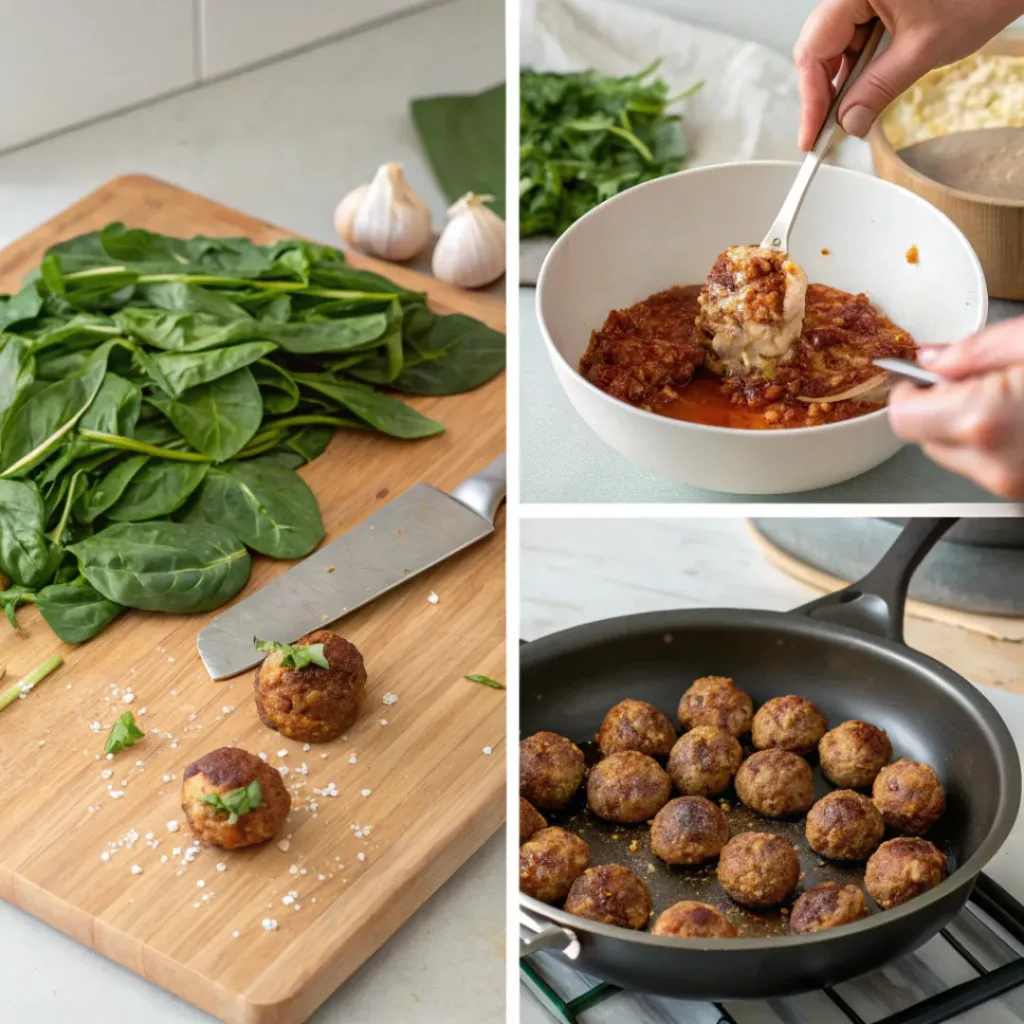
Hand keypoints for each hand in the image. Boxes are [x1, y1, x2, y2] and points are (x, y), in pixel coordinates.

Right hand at [794, 0, 1023, 149]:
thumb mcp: (922, 50)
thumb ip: (877, 90)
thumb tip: (847, 123)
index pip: (814, 49)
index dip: (811, 99)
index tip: (811, 136)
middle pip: (819, 46)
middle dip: (824, 92)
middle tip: (826, 133)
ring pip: (835, 45)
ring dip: (843, 81)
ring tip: (851, 112)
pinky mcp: (877, 0)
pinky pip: (854, 37)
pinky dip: (858, 66)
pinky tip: (864, 88)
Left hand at [887, 318, 1023, 498]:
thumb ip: (972, 351)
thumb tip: (932, 360)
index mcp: (984, 420)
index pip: (901, 418)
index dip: (906, 394)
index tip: (917, 379)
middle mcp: (993, 463)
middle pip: (924, 439)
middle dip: (939, 409)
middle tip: (979, 381)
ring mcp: (1011, 484)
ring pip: (954, 456)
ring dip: (965, 428)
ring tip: (1010, 399)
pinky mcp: (1023, 490)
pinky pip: (987, 466)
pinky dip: (992, 443)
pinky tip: (1021, 419)